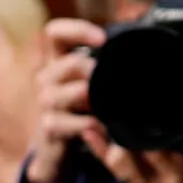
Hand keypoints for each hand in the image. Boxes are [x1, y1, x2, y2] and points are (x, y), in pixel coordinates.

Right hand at [24, 18, 110, 182]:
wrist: (57, 152)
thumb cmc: (78, 111)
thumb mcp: (89, 85)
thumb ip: (102, 66)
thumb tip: (136, 45)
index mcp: (57, 62)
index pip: (55, 33)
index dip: (77, 30)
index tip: (103, 40)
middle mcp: (47, 78)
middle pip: (69, 63)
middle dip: (95, 70)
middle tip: (112, 81)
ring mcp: (46, 103)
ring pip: (71, 91)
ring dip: (94, 98)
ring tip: (107, 106)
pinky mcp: (50, 127)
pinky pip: (71, 122)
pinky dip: (90, 124)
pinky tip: (101, 127)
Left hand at [80, 76, 182, 182]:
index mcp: (180, 177)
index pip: (144, 142)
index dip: (131, 119)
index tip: (127, 94)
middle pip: (122, 154)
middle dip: (115, 127)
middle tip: (109, 97)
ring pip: (115, 166)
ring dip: (106, 141)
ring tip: (101, 111)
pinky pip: (120, 177)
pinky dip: (107, 157)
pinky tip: (95, 136)